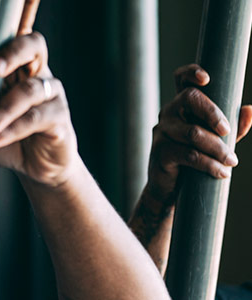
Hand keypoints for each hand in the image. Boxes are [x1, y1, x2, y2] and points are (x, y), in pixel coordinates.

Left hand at [0, 32, 78, 186]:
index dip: (4, 43)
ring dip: (3, 109)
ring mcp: (53, 96)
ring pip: (30, 91)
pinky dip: (12, 130)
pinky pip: (36, 120)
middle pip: (34, 47)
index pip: (18, 40)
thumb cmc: (6, 136)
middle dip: (12, 54)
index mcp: (20, 68)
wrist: (34, 168)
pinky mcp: (60, 121)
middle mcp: (40, 75)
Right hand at [143, 64, 251, 201]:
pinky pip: (188, 155)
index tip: (207, 79)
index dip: (190, 72)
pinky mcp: (160, 153)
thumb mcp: (216, 141)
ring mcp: (161, 133)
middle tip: (227, 131)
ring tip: (232, 161)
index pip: (181, 80)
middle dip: (213, 112)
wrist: (170, 189)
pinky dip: (209, 164)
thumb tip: (250, 110)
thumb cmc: (193, 160)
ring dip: (218, 148)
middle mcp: (168, 114)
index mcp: (182, 106)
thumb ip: (234, 128)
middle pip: (188, 98)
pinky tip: (222, 172)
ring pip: (193, 132)